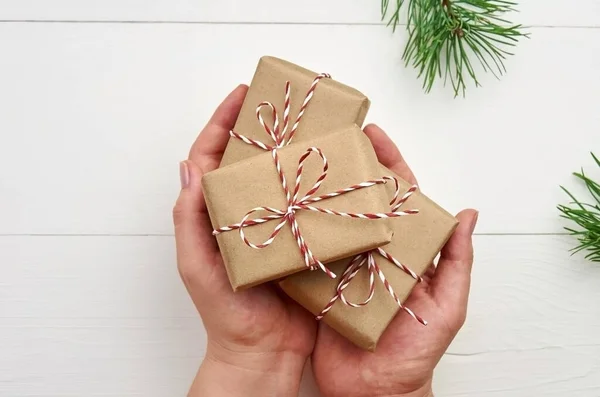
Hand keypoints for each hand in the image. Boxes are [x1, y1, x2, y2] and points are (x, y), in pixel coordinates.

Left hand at [173, 85, 316, 396]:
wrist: (264, 351)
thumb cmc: (226, 312)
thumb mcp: (197, 264)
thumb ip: (191, 218)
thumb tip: (188, 166)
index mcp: (216, 214)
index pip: (213, 157)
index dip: (223, 122)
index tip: (240, 95)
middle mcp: (246, 212)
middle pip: (251, 159)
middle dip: (263, 127)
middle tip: (283, 102)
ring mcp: (276, 224)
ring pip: (283, 177)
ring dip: (294, 150)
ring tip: (311, 125)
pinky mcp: (302, 239)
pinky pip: (309, 204)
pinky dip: (317, 184)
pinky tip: (331, 168)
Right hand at [311, 124, 478, 396]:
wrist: (376, 391)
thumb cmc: (417, 352)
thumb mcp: (447, 306)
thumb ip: (457, 262)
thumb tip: (470, 213)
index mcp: (404, 249)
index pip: (398, 196)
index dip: (389, 163)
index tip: (373, 134)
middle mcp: (371, 249)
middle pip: (360, 199)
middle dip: (348, 166)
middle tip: (330, 137)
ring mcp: (343, 264)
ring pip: (332, 219)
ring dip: (319, 192)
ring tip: (301, 162)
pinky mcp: (318, 283)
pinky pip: (308, 251)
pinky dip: (297, 229)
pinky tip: (284, 207)